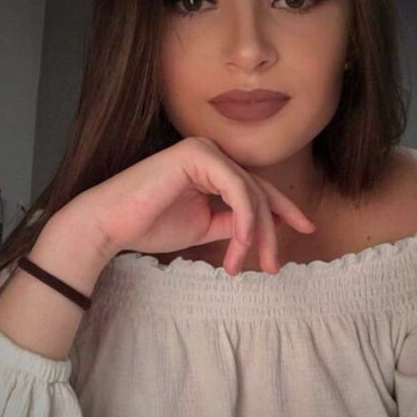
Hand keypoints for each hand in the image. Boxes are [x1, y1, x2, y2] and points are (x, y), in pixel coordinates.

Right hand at [63, 136, 315, 275]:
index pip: (256, 188)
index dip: (284, 210)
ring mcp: (204, 150)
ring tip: (247, 263)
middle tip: (273, 266)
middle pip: (258, 192)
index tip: (305, 230)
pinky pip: (235, 188)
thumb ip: (232, 222)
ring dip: (255, 232)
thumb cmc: (150, 226)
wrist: (111, 225)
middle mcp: (211, 154)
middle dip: (271, 232)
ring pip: (250, 192)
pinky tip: (242, 243)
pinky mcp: (196, 154)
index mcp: (212, 168)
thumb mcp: (204, 227)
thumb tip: (261, 228)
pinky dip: (244, 217)